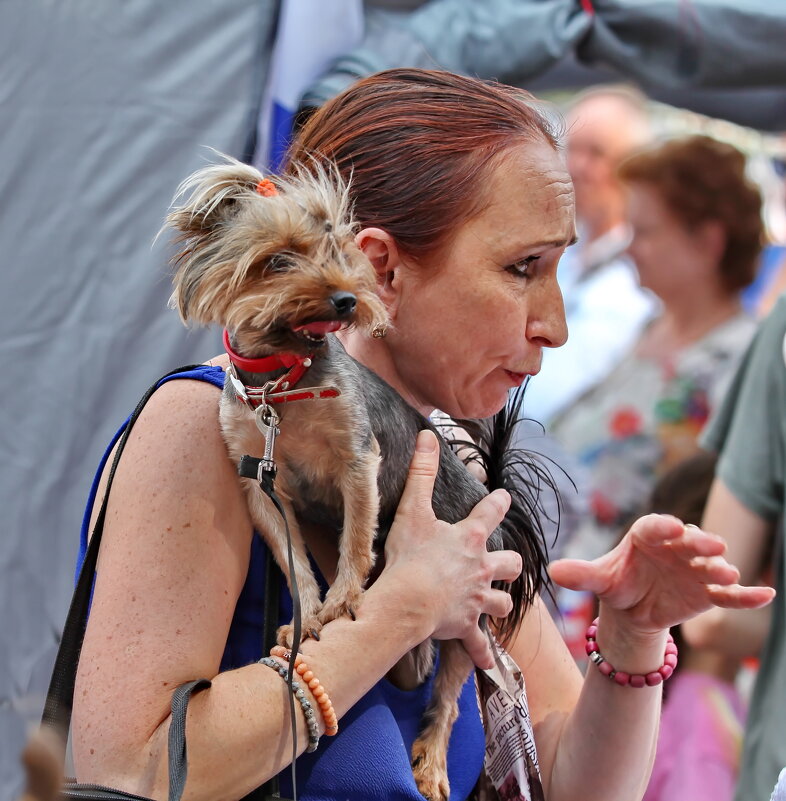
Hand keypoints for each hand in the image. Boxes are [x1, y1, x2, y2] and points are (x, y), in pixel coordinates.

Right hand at [383, 430, 521, 668]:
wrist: (408, 602)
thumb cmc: (410, 555)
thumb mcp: (413, 509)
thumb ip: (422, 473)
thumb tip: (427, 435)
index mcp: (470, 538)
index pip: (491, 513)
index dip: (498, 503)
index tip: (505, 497)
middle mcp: (482, 568)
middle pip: (510, 563)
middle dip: (509, 562)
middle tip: (504, 562)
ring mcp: (477, 599)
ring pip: (503, 602)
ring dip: (500, 601)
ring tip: (495, 601)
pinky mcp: (467, 625)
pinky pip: (480, 644)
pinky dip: (484, 653)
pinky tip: (490, 663)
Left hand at [549, 514, 774, 633]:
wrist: (635, 607)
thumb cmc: (617, 583)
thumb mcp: (598, 579)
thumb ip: (580, 574)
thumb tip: (552, 570)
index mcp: (647, 535)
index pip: (654, 526)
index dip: (662, 526)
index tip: (669, 526)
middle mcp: (676, 547)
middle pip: (690, 541)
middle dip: (700, 543)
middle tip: (712, 546)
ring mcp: (696, 570)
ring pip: (711, 567)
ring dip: (721, 569)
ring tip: (727, 573)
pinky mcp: (709, 593)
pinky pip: (730, 594)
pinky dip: (747, 595)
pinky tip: (766, 595)